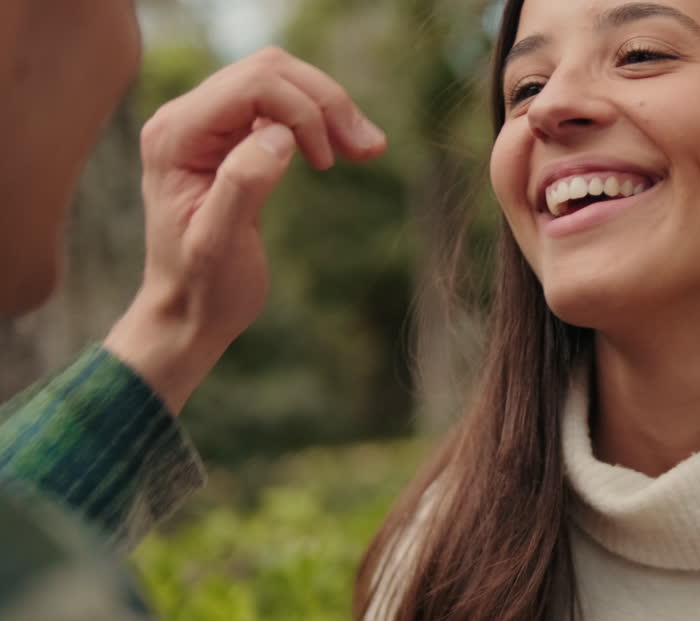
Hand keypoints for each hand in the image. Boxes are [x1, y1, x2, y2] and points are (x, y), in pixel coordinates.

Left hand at [104, 47, 387, 413]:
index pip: (253, 84)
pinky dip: (320, 122)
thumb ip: (243, 184)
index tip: (329, 162)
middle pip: (271, 72)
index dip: (304, 110)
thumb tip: (280, 136)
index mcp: (176, 135)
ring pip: (281, 84)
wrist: (188, 315)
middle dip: (326, 102)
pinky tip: (345, 151)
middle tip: (369, 148)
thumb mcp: (220, 244)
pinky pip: (281, 107)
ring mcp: (207, 127)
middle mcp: (186, 119)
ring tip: (368, 148)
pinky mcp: (230, 141)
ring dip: (330, 110)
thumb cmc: (203, 288)